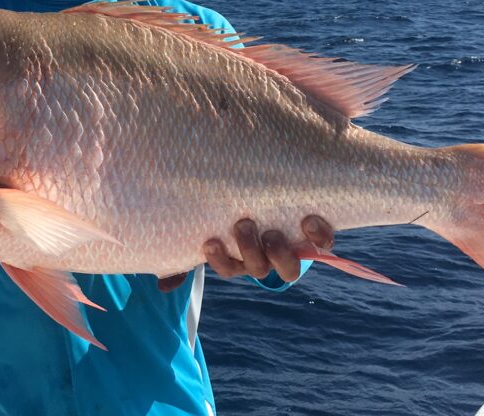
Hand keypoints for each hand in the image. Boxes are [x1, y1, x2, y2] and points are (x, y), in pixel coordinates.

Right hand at [156, 215, 335, 290]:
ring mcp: (290, 250)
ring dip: (280, 252)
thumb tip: (162, 286)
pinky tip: (308, 219)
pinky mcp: (313, 236)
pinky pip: (321, 243)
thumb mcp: (211, 227)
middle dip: (250, 250)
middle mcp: (266, 259)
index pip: (228, 268)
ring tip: (271, 232)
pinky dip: (317, 234)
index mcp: (240, 260)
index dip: (220, 260)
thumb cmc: (235, 218)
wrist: (277, 198)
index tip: (210, 241)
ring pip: (289, 267)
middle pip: (259, 269)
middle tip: (243, 225)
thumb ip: (185, 254)